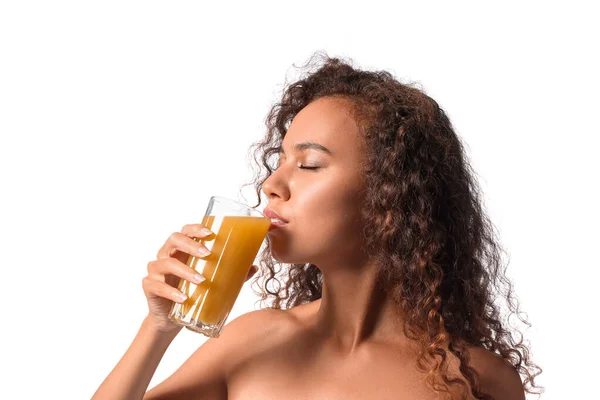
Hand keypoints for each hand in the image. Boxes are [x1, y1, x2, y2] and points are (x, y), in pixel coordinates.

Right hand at [142, 224, 258, 332]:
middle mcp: (166, 255)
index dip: (195, 228)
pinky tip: (184, 298)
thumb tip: (254, 267)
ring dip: (185, 271)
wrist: (171, 318)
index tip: (209, 233)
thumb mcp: (212, 281)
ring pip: (166, 263)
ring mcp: (156, 270)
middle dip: (191, 244)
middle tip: (207, 254)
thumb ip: (231, 273)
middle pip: (174, 240)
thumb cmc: (192, 292)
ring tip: (201, 281)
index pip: (185, 230)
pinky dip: (171, 292)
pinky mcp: (149, 286)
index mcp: (181, 249)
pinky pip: (157, 286)